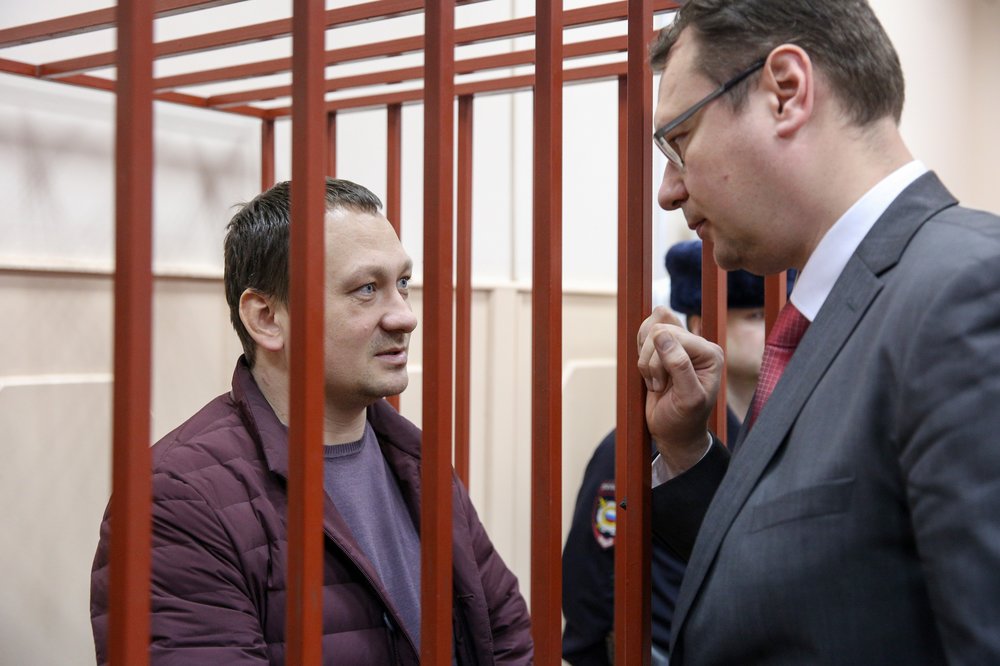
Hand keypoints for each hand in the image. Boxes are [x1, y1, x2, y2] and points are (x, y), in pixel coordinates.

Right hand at [637, 307, 723, 474]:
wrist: (673, 433)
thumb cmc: (684, 420)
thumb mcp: (688, 397)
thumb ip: (679, 365)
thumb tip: (661, 334)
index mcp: (709, 353)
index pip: (674, 335)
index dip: (660, 359)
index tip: (663, 385)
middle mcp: (697, 345)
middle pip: (660, 330)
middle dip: (651, 360)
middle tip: (659, 385)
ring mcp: (679, 345)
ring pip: (649, 329)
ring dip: (645, 359)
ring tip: (656, 381)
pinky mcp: (663, 349)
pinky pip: (644, 335)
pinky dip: (640, 355)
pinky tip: (650, 374)